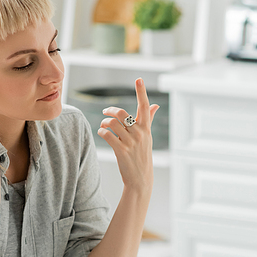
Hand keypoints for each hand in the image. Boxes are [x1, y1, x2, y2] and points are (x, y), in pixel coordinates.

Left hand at [97, 78, 158, 192]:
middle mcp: (140, 133)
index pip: (144, 106)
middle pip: (122, 113)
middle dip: (110, 111)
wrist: (140, 178)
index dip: (141, 92)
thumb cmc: (142, 155)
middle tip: (105, 112)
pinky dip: (101, 132)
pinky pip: (107, 135)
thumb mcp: (147, 137)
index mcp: (146, 128)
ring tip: (103, 126)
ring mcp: (131, 142)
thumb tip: (155, 105)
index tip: (139, 79)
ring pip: (112, 124)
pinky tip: (102, 134)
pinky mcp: (121, 150)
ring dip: (104, 123)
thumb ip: (149, 119)